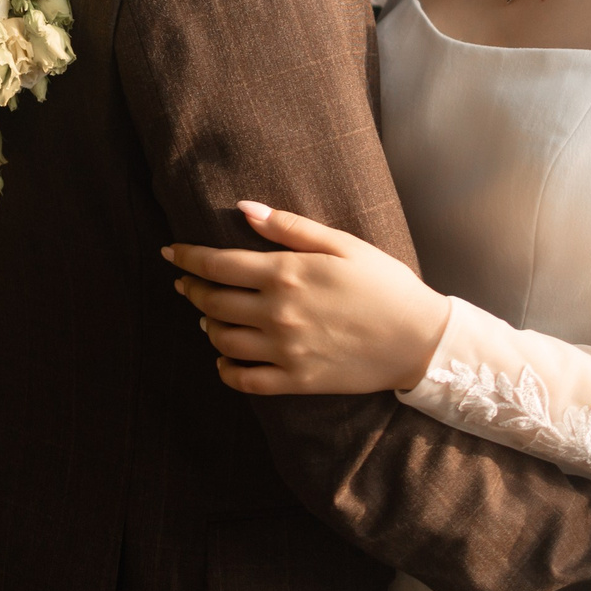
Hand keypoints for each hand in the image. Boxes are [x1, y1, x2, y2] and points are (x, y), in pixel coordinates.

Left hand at [165, 200, 450, 394]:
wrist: (420, 339)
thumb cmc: (385, 284)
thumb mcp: (341, 244)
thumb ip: (289, 227)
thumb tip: (243, 209)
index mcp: (286, 273)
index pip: (217, 264)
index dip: (187, 258)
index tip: (170, 253)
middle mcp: (277, 313)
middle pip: (211, 302)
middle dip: (191, 290)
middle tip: (185, 284)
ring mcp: (284, 351)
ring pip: (222, 340)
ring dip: (206, 326)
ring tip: (208, 317)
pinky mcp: (295, 381)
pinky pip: (244, 381)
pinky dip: (225, 369)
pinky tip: (224, 358)